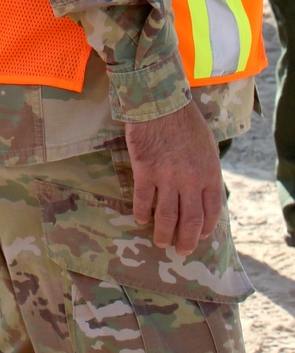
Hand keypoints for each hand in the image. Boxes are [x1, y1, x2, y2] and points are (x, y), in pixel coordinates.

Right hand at [125, 98, 221, 255]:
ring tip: (161, 242)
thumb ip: (206, 171)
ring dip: (164, 234)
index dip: (205, 229)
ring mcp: (167, 178)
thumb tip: (204, 192)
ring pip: (167, 217)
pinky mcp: (145, 172)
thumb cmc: (185, 120)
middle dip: (186, 240)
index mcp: (210, 174)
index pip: (211, 212)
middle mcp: (191, 181)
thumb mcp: (207, 146)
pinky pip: (144, 201)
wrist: (160, 101)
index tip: (199, 237)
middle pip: (190, 221)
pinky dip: (142, 213)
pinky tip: (141, 219)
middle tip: (181, 251)